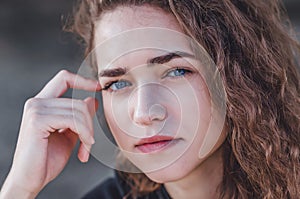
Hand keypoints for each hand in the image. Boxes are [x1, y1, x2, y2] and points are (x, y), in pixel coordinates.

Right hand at [0, 70, 100, 197]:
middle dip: (90, 123)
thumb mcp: (70, 134)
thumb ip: (79, 118)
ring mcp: (36, 109)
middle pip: (78, 101)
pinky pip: (73, 120)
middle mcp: (37, 102)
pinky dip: (84, 134)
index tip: (97, 86)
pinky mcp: (37, 120)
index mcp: (43, 104)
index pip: (64, 78)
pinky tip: (83, 150)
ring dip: (88, 132)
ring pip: (79, 110)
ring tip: (86, 149)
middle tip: (90, 143)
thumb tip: (92, 100)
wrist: (31, 180)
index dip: (82, 80)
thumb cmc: (47, 160)